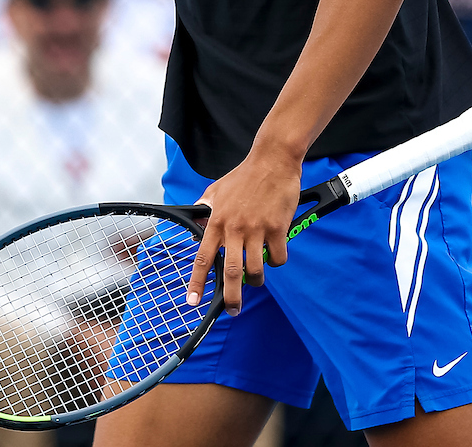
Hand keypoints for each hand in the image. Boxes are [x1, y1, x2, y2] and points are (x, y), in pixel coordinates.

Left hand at [185, 148, 301, 316]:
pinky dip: (277, 261)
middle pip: (230, 272)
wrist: (273, 161)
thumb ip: (206, 207)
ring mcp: (256, 229)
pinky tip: (276, 252)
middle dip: (231, 297)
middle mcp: (235, 228)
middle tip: (233, 310)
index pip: (203, 257)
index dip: (198, 282)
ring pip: (256, 269)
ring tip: (256, 279)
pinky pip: (278, 258)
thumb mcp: (217, 189)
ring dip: (257, 280)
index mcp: (217, 220)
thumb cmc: (245, 175)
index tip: (193, 300)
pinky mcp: (277, 228)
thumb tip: (196, 221)